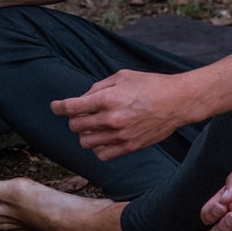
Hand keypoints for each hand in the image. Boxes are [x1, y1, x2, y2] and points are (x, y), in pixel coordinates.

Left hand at [51, 70, 188, 158]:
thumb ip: (99, 86)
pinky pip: (102, 154)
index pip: (73, 107)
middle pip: (76, 126)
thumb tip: (84, 98)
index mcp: (108, 99)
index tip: (55, 107)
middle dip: (74, 119)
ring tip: (93, 126)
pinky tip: (103, 138)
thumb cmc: (151, 85)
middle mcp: (111, 119)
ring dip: (84, 134)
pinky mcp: (129, 147)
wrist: (177, 102)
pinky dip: (97, 148)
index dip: (59, 107)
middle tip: (81, 114)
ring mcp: (120, 135)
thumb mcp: (123, 76)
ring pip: (86, 142)